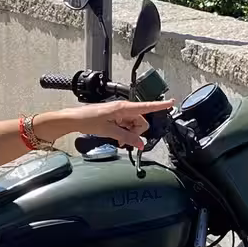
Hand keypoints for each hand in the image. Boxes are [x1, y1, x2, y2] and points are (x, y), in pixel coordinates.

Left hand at [51, 99, 173, 149]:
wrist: (75, 119)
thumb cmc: (88, 120)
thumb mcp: (109, 131)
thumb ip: (126, 137)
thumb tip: (140, 144)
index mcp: (124, 107)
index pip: (146, 106)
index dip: (160, 105)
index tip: (172, 102)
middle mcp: (124, 108)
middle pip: (141, 121)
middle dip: (136, 132)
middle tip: (124, 138)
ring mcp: (120, 112)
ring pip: (134, 125)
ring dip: (129, 133)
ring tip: (117, 138)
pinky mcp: (116, 117)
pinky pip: (127, 125)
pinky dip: (124, 132)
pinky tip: (117, 137)